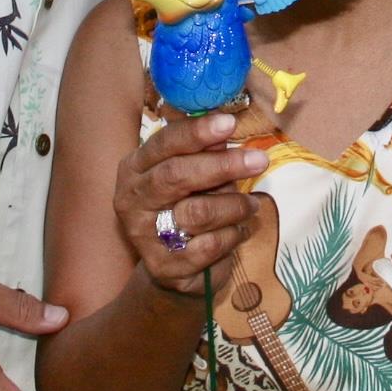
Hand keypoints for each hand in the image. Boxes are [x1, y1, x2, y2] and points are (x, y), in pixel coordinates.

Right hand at [114, 110, 266, 295]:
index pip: (165, 143)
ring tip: (251, 204)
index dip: (197, 132)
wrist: (172, 267)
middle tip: (259, 160)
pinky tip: (238, 230)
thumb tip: (225, 128)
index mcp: (135, 168)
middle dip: (223, 165)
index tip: (229, 123)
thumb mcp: (190, 175)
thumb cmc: (184, 206)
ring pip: (198, 212)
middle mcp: (132, 199)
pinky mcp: (165, 266)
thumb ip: (203, 152)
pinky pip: (210, 244)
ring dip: (234, 205)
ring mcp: (145, 235)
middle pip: (177, 175)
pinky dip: (232, 234)